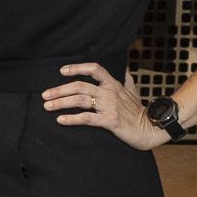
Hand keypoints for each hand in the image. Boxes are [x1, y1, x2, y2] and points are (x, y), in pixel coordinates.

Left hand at [41, 62, 164, 148]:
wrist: (151, 128)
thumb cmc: (139, 111)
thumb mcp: (134, 91)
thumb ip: (126, 80)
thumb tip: (124, 69)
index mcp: (113, 84)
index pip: (95, 69)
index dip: (77, 68)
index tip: (61, 71)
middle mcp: (110, 93)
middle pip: (80, 86)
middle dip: (59, 90)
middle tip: (45, 95)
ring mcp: (110, 106)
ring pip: (80, 100)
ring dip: (61, 103)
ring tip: (47, 106)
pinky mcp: (110, 121)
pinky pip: (87, 118)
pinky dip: (72, 119)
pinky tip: (61, 120)